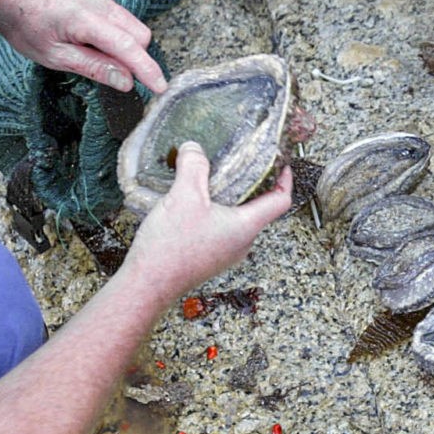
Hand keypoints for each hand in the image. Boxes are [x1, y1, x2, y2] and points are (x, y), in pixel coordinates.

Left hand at [0, 0, 166, 93]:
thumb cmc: (22, 22)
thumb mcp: (52, 55)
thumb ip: (93, 67)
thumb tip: (126, 81)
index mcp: (83, 17)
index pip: (127, 46)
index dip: (146, 69)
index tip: (160, 86)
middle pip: (138, 32)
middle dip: (133, 53)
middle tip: (110, 66)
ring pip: (128, 20)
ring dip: (117, 36)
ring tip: (83, 38)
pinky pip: (115, 6)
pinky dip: (107, 20)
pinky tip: (80, 20)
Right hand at [120, 142, 292, 296]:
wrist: (148, 285)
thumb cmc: (171, 249)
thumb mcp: (184, 196)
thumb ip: (193, 166)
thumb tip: (194, 148)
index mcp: (246, 226)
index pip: (280, 201)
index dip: (285, 179)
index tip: (282, 166)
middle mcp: (241, 242)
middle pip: (258, 208)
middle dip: (250, 185)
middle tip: (239, 166)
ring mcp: (225, 253)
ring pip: (236, 219)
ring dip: (227, 199)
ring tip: (209, 182)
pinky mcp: (209, 258)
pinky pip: (219, 230)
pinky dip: (212, 213)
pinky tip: (191, 204)